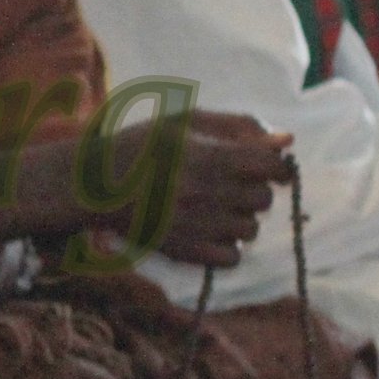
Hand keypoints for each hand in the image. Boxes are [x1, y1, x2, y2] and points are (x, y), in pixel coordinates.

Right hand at [150, 111, 291, 267]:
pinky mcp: (185, 251)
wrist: (92, 185)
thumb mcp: (185, 121)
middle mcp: (208, 193)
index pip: (274, 168)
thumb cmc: (140, 145)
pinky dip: (226, 246)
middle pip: (263, 200)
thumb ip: (237, 126)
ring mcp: (197, 226)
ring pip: (251, 230)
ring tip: (213, 207)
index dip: (275, 167)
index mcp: (210, 157)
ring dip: (239, 218)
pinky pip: (232, 257)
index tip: (264, 167)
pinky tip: (207, 230)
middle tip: (227, 184)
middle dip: (252, 190)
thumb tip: (286, 140)